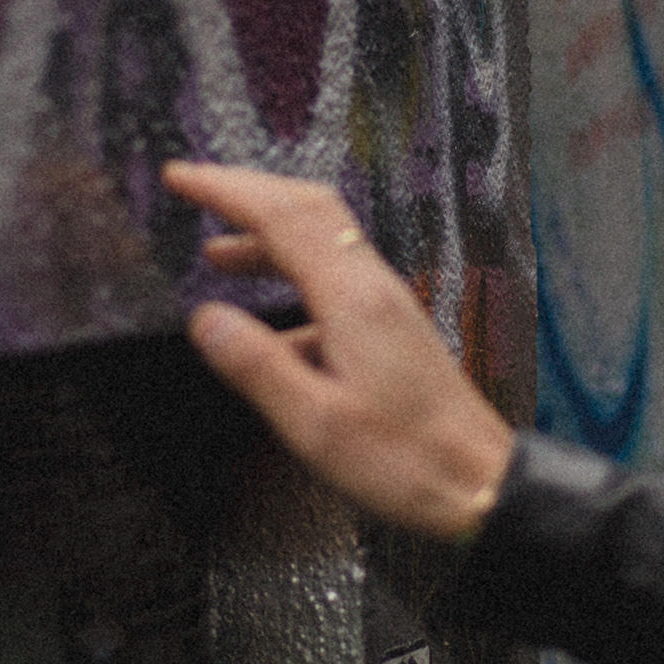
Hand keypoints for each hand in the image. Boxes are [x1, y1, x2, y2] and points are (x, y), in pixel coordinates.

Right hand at [162, 162, 515, 539]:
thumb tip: (207, 320)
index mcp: (352, 299)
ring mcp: (387, 306)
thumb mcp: (315, 423)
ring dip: (268, 237)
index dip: (225, 189)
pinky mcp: (393, 330)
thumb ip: (256, 367)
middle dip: (247, 192)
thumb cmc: (408, 462)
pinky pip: (335, 283)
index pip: (280, 216)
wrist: (481, 484)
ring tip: (220, 255)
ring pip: (323, 243)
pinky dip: (293, 283)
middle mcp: (373, 289)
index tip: (182, 178)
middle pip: (307, 209)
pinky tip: (271, 329)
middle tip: (198, 190)